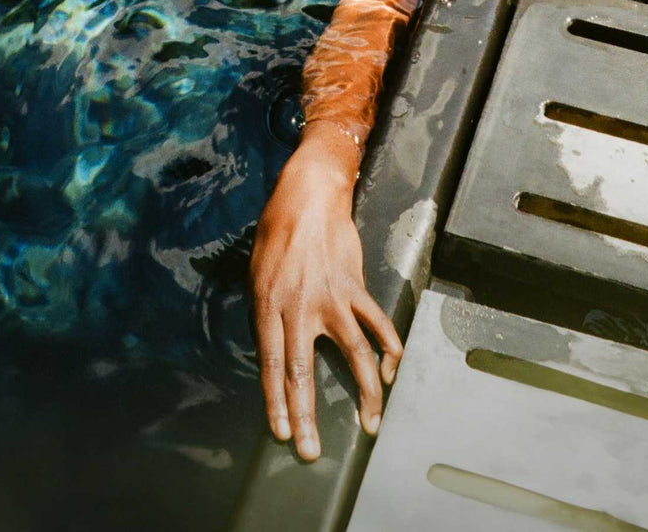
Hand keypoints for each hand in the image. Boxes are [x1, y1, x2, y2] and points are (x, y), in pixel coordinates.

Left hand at [250, 130, 401, 460]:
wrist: (310, 194)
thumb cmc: (277, 232)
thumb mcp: (256, 272)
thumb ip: (265, 313)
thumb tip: (272, 349)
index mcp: (269, 304)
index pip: (271, 363)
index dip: (276, 402)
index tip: (283, 434)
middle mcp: (300, 306)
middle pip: (303, 370)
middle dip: (307, 416)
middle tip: (311, 452)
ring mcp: (332, 298)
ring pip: (354, 354)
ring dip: (364, 393)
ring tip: (370, 424)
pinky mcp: (355, 287)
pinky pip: (377, 325)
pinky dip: (388, 350)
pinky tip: (390, 373)